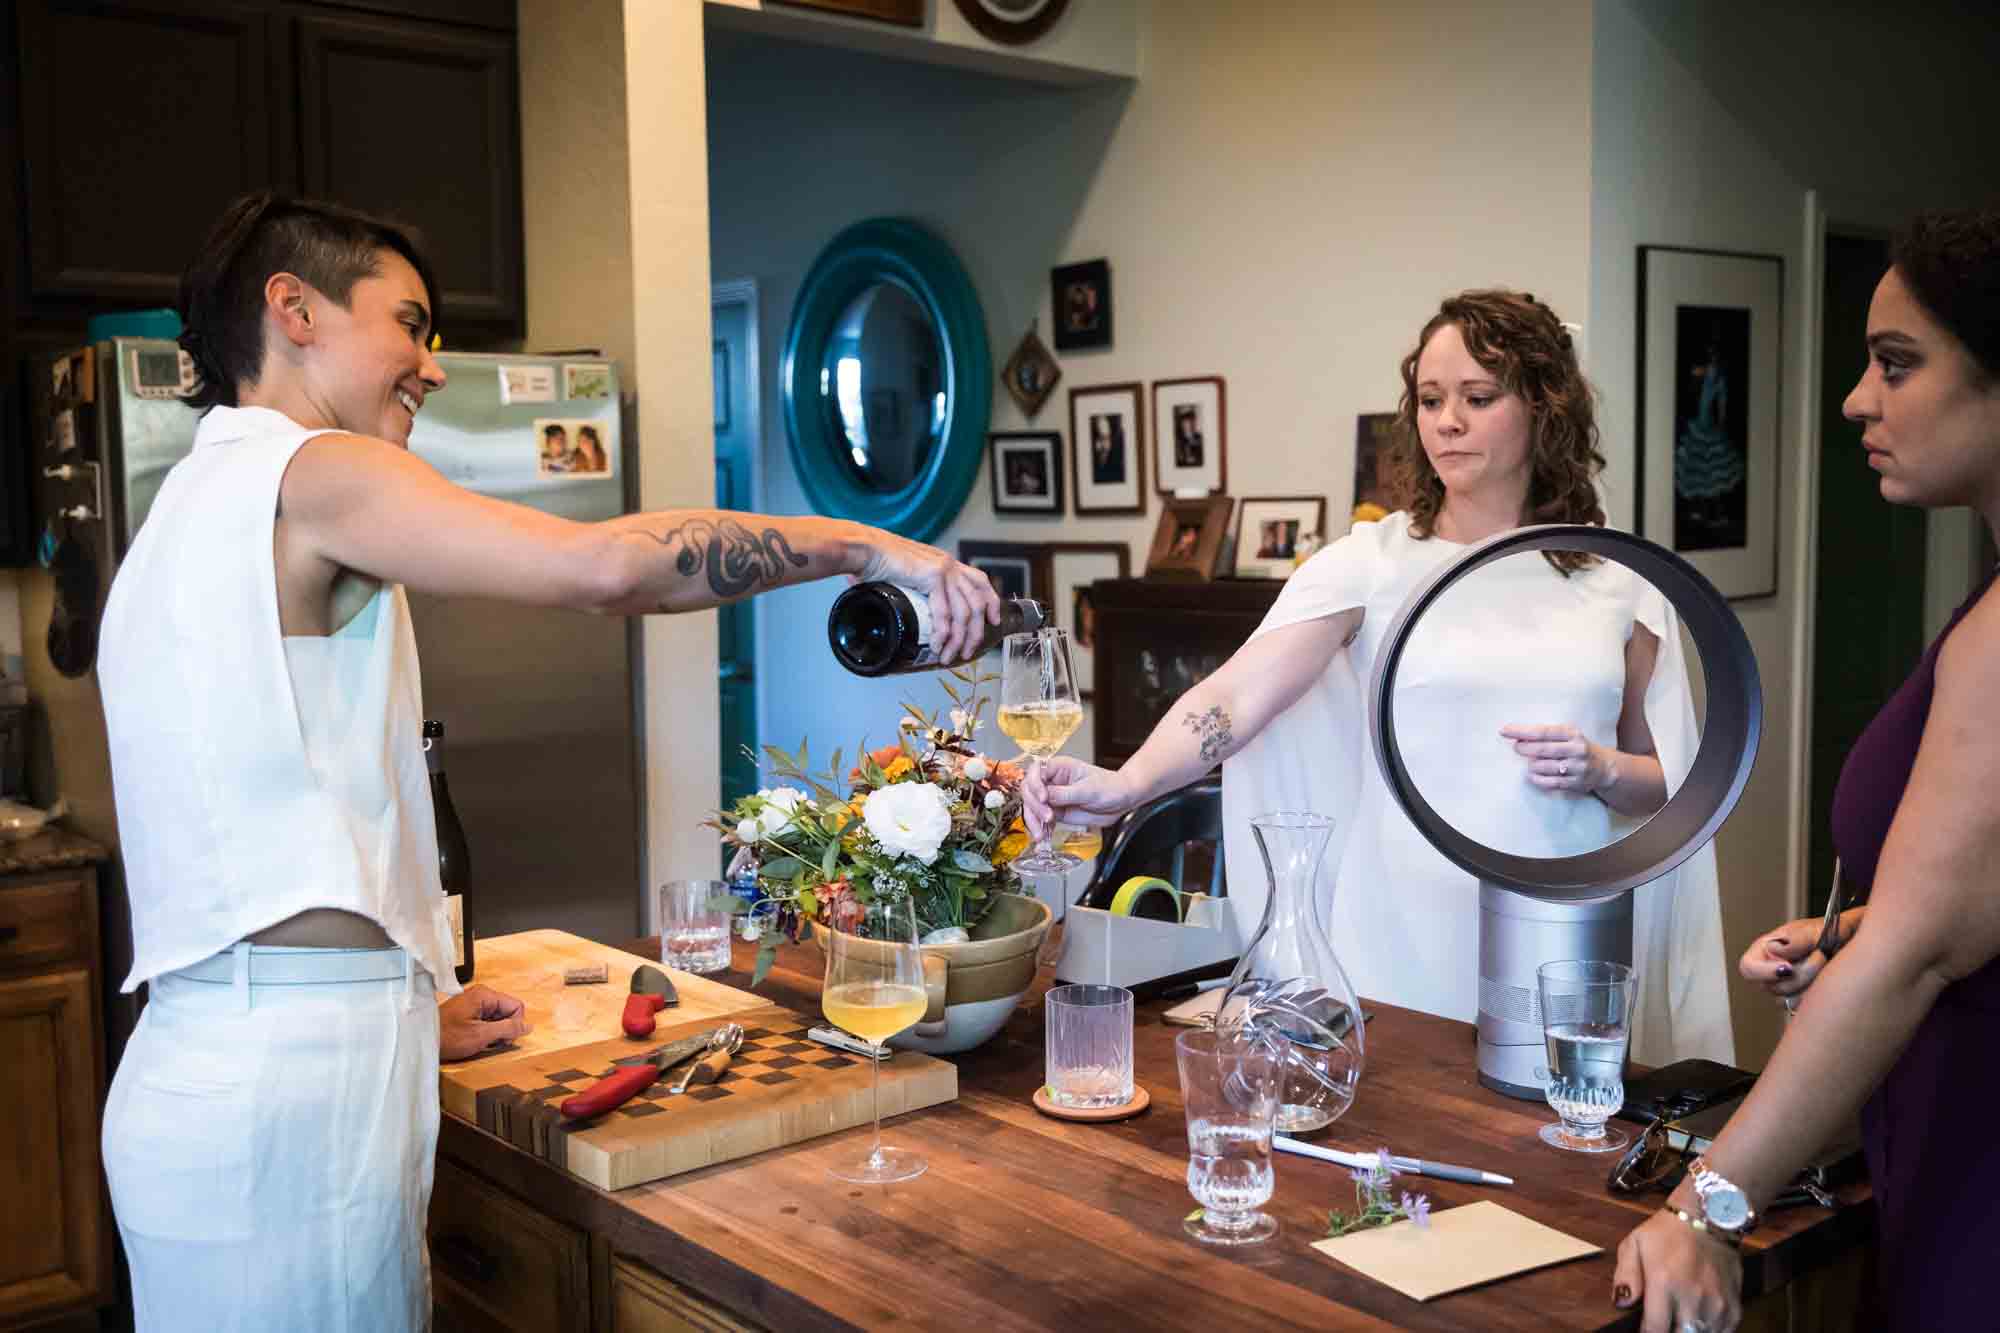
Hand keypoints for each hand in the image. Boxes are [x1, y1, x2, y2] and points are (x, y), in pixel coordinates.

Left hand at [439, 983, 531, 1060]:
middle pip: (508, 1011)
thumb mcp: (482, 1035)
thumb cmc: (447, 1037)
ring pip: (498, 1017)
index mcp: (485, 995)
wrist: (422, 1040)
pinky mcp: (468, 1011)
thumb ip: (508, 1029)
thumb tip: (528, 1026)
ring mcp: (474, 1002)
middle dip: (504, 1029)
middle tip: (491, 1042)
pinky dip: (486, 1031)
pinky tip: (475, 1039)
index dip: (515, 1024)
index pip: (517, 1006)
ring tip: (480, 1042)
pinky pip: (487, 1019)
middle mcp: (481, 995)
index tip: (503, 1039)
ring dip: (495, 1032)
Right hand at [850, 526, 999, 663]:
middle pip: (977, 602)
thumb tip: (906, 611)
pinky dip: (942, 634)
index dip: (990, 602)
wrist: (865, 549)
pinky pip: (944, 614)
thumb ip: (913, 590)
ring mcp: (944, 570)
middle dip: (975, 632)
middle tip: (968, 651)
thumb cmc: (877, 561)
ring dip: (959, 639)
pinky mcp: (933, 577)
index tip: (993, 620)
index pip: (979, 581)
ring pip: (964, 612)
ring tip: (950, 656)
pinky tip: (938, 645)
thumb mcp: (906, 574)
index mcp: (946, 563)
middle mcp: (950, 565)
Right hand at [1023, 755, 1139, 837]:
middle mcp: (1053, 781)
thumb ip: (1066, 794)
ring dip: (1033, 821)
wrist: (1122, 801)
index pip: (1036, 770)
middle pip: (1029, 790)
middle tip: (1048, 817)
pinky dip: (1040, 828)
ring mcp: (1053, 797)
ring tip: (1041, 834)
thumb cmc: (1110, 787)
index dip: (1035, 784)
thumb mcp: (1089, 790)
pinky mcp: (1056, 811)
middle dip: (1034, 805)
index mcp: (1060, 767)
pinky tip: (1044, 836)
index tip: (1044, 797)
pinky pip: (1041, 819)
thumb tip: (1047, 796)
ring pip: (1032, 806)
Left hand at [1502, 723, 1608, 795]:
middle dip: (1525, 748)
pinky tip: (1532, 775)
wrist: (1603, 767)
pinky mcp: (1576, 783)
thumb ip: (1546, 735)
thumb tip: (1517, 737)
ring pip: (1545, 767)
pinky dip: (1537, 779)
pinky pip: (1550, 783)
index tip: (1505, 731)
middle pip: (1544, 749)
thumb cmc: (1576, 747)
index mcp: (1573, 734)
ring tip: (1530, 763)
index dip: (1522, 731)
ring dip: (1532, 765)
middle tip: (1516, 748)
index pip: (1543, 731)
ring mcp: (1577, 768)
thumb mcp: (1567, 735)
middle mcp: (1577, 750)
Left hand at [1612, 1207, 1742, 1332]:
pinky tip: (1699, 1321)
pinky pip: (1723, 1332)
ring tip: (1679, 1320)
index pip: (1655, 1330)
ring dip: (1689, 1332)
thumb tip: (1622, 1303)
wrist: (1707, 1217)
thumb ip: (1625, 1276)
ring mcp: (1717, 1304)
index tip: (1644, 1330)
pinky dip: (1710, 1331)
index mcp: (1664, 1282)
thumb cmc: (1667, 1232)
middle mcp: (1693, 1297)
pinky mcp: (1734, 1306)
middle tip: (1663, 1323)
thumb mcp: (1634, 1244)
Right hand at [1739, 907, 1862, 999]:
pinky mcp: (1800, 998)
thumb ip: (1796, 941)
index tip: (1789, 968)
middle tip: (1820, 955)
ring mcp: (1786, 986)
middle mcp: (1771, 970)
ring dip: (1812, 982)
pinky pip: (1803, 1006)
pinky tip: (1827, 978)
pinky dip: (1818, 993)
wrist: (1851, 942)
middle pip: (1772, 987)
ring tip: (1826, 963)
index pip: (1748, 968)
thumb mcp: (1814, 930)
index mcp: (1765, 949)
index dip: (1764, 972)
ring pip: (1789, 999)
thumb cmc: (1828, 931)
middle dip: (1801, 974)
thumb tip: (1774, 951)